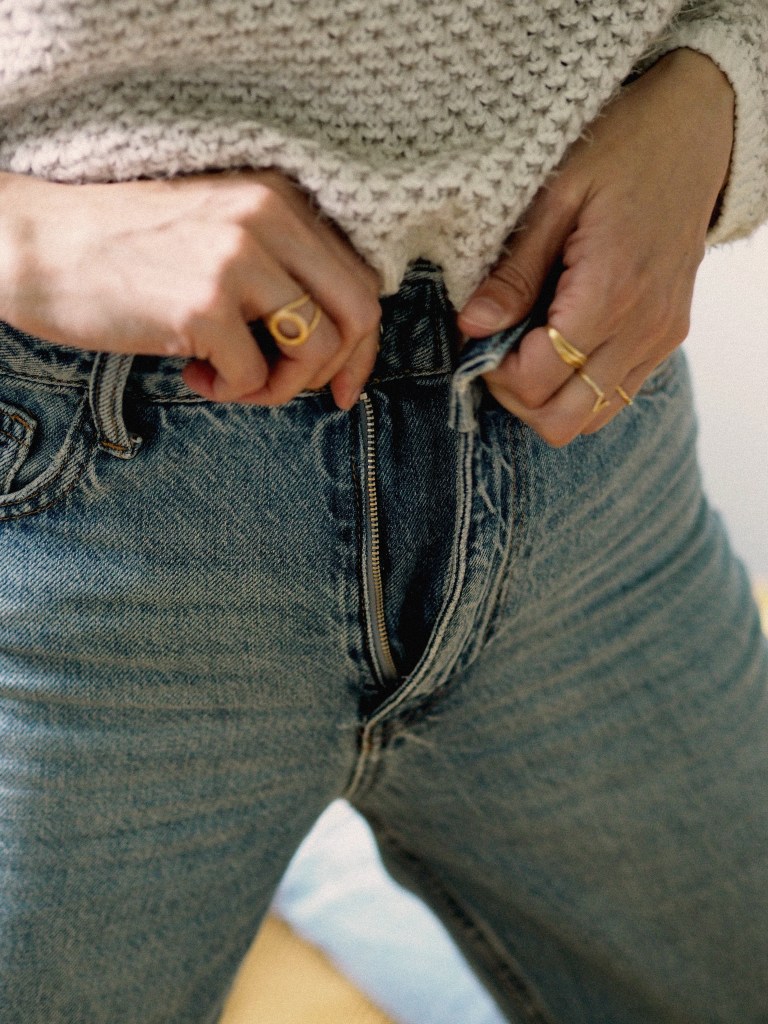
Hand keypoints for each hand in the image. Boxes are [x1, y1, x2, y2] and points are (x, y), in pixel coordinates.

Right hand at [0, 170, 381, 408]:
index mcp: (279, 199)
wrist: (37, 246)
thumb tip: (336, 343)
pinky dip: (229, 391)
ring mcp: (237, 258)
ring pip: (316, 349)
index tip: (341, 384)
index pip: (361, 280)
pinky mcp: (204, 303)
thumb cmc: (127, 251)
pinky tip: (191, 371)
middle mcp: (268, 218)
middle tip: (298, 393)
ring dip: (280, 387)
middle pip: (357, 315)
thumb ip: (281, 267)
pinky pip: (255, 377)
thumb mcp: (219, 233)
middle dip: (337, 370)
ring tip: (231, 381)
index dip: (362, 345)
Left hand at [457, 48, 734, 445]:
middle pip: (563, 418)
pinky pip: (614, 395)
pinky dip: (577, 385)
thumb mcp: (553, 198)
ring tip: (526, 346)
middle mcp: (642, 328)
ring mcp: (659, 339)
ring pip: (590, 418)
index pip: (539, 379)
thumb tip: (472, 327)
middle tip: (497, 349)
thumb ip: (514, 273)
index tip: (478, 335)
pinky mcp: (666, 339)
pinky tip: (558, 340)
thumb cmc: (622, 151)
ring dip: (547, 396)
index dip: (495, 370)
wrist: (694, 134)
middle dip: (517, 395)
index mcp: (611, 292)